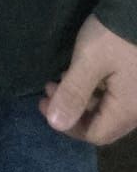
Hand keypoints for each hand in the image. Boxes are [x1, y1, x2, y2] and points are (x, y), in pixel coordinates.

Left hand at [41, 15, 136, 145]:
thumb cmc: (114, 36)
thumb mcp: (89, 61)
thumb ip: (72, 94)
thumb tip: (55, 124)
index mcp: (128, 110)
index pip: (96, 134)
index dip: (66, 124)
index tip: (43, 103)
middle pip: (102, 123)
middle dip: (71, 110)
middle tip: (48, 89)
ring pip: (107, 109)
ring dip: (80, 99)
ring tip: (59, 79)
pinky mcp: (135, 81)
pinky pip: (114, 96)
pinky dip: (93, 90)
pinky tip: (79, 73)